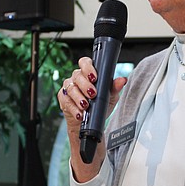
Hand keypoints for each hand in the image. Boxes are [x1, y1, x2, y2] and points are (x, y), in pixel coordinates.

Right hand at [57, 57, 126, 180]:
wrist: (90, 123)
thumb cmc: (99, 106)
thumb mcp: (110, 97)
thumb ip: (115, 88)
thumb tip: (122, 80)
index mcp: (88, 73)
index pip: (85, 62)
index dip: (88, 67)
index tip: (94, 77)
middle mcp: (77, 78)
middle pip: (77, 75)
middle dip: (85, 85)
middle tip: (93, 94)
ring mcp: (68, 88)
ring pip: (71, 88)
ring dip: (79, 98)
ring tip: (86, 106)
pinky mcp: (63, 98)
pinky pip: (66, 101)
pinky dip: (74, 108)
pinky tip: (79, 113)